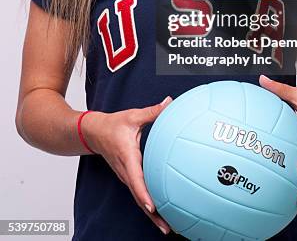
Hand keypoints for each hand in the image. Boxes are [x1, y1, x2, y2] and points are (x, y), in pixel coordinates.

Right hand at [81, 97, 172, 234]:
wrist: (94, 132)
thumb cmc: (112, 125)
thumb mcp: (133, 116)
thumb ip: (153, 111)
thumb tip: (169, 102)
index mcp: (127, 157)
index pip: (135, 179)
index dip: (144, 194)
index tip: (153, 207)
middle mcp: (126, 171)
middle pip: (139, 197)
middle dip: (153, 214)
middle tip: (169, 227)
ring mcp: (126, 176)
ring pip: (139, 198)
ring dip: (152, 214)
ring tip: (168, 226)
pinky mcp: (128, 177)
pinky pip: (139, 193)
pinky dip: (149, 204)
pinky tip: (161, 212)